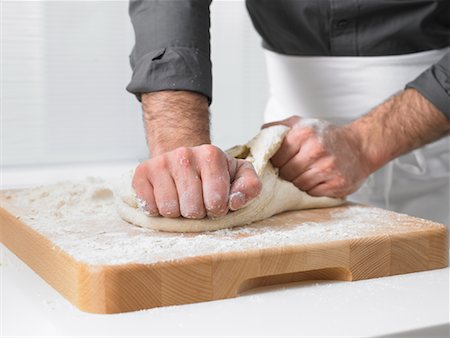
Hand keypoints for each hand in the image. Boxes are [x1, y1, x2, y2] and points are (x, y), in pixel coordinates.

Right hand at [132, 145, 261, 218]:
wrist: (184, 158)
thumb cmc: (215, 173)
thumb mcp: (240, 175)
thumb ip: (250, 187)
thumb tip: (235, 201)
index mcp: (211, 155)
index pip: (216, 201)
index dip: (217, 210)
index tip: (216, 203)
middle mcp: (184, 154)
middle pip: (191, 208)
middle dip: (197, 213)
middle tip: (198, 203)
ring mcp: (160, 162)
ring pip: (169, 209)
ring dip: (178, 213)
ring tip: (182, 201)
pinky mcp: (142, 173)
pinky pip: (148, 207)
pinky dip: (157, 211)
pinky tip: (165, 199)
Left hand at [262, 116, 369, 197]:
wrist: (360, 146)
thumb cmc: (326, 136)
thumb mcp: (302, 123)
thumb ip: (278, 127)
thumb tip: (259, 135)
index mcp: (303, 133)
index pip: (276, 157)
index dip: (276, 162)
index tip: (281, 162)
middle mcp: (316, 149)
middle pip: (285, 173)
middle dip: (286, 173)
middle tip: (293, 169)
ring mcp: (327, 168)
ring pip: (297, 185)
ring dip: (298, 182)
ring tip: (306, 173)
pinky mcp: (337, 183)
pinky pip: (312, 193)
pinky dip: (311, 189)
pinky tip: (318, 180)